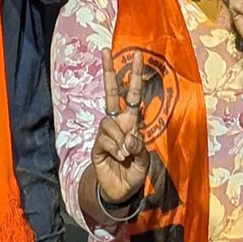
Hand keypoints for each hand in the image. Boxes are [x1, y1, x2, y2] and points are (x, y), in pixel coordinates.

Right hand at [92, 50, 148, 208]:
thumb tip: (127, 138)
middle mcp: (118, 123)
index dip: (134, 76)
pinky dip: (114, 148)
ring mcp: (106, 133)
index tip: (137, 55)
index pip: (133, 95)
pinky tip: (119, 157)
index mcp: (131, 122)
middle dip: (109, 71)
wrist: (121, 191)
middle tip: (105, 50)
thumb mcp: (145, 160)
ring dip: (119, 138)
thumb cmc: (135, 173)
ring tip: (126, 154)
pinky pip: (104, 139)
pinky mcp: (97, 146)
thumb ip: (139, 147)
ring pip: (109, 123)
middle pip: (111, 93)